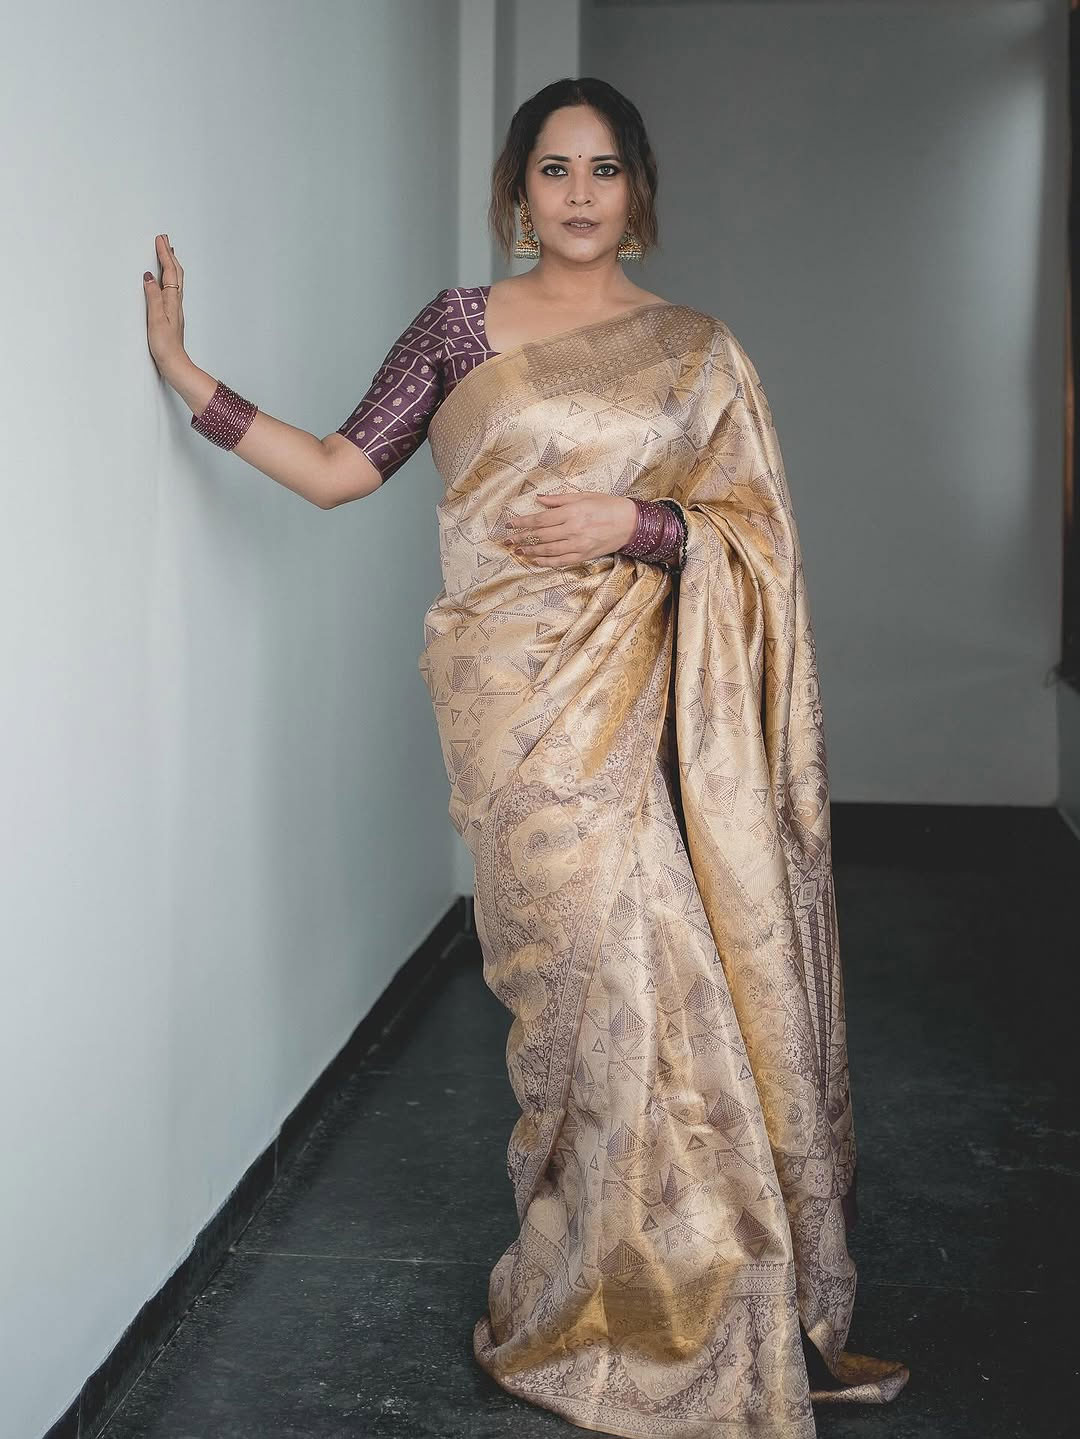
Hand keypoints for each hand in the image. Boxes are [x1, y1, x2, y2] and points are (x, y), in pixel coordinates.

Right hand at [142, 233, 187, 379]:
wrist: (174, 363)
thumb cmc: (165, 346)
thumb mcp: (156, 319)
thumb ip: (153, 297)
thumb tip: (149, 277)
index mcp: (172, 301)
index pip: (169, 272)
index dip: (164, 255)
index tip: (160, 239)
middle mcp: (175, 303)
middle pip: (175, 274)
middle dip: (169, 255)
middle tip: (164, 241)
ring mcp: (175, 309)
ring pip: (175, 281)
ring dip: (171, 265)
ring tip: (167, 254)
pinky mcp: (171, 315)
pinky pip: (172, 290)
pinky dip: (169, 279)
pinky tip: (166, 281)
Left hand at [505, 493, 637, 565]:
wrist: (630, 523)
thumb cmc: (607, 505)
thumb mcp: (583, 496)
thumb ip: (559, 499)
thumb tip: (539, 499)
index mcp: (571, 512)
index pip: (540, 519)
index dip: (522, 523)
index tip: (509, 524)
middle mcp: (572, 529)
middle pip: (540, 535)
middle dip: (521, 538)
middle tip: (507, 541)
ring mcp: (578, 544)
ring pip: (548, 550)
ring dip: (531, 551)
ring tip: (518, 551)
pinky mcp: (583, 555)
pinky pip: (561, 561)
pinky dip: (546, 561)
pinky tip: (536, 560)